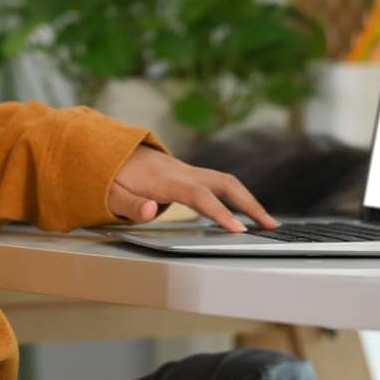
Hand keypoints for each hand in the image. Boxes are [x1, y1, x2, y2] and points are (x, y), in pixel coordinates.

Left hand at [107, 145, 277, 232]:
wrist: (108, 149)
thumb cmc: (110, 174)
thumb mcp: (112, 193)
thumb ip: (131, 205)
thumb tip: (153, 211)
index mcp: (166, 179)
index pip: (199, 196)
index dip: (220, 212)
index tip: (239, 230)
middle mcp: (182, 172)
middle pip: (224, 182)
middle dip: (250, 203)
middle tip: (270, 226)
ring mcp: (187, 171)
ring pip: (225, 181)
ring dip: (247, 199)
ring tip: (265, 222)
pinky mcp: (188, 174)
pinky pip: (217, 183)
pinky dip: (235, 196)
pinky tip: (243, 211)